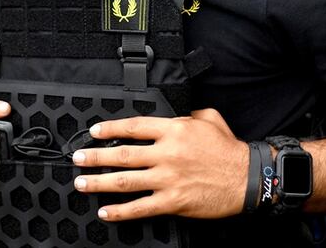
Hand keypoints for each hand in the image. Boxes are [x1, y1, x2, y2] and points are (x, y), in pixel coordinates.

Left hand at [70, 108, 247, 220]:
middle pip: (122, 154)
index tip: (94, 132)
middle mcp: (167, 153)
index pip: (133, 127)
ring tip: (81, 183)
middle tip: (77, 158)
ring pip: (125, 181)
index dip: (110, 129)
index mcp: (174, 130)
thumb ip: (187, 114)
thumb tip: (174, 114)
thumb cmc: (229, 149)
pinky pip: (140, 207)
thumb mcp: (209, 119)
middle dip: (95, 157)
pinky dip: (120, 211)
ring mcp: (168, 179)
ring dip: (99, 182)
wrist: (248, 178)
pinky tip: (105, 211)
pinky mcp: (173, 201)